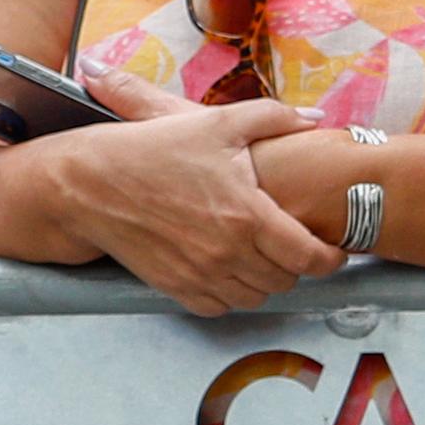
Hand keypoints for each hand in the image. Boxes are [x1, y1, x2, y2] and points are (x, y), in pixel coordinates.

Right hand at [50, 64, 344, 316]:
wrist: (91, 183)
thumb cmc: (154, 149)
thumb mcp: (217, 123)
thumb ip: (275, 118)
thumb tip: (317, 118)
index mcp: (247, 215)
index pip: (309, 257)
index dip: (330, 258)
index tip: (333, 251)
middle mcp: (227, 252)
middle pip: (285, 281)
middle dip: (296, 265)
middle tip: (293, 245)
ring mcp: (200, 274)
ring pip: (254, 298)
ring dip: (264, 281)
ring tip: (261, 256)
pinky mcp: (175, 288)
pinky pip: (219, 306)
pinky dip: (230, 293)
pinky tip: (227, 268)